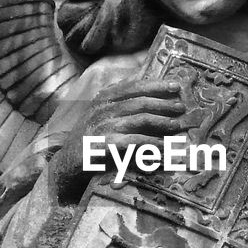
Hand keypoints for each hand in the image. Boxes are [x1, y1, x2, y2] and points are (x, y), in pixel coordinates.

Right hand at [51, 77, 185, 200]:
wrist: (66, 163)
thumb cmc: (90, 138)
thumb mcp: (101, 114)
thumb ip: (119, 100)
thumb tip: (146, 86)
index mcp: (103, 97)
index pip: (133, 85)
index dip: (156, 85)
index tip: (176, 86)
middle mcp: (102, 108)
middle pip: (140, 101)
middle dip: (164, 104)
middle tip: (181, 108)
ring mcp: (102, 125)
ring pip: (140, 119)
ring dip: (162, 122)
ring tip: (177, 126)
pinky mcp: (104, 145)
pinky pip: (134, 142)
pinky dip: (151, 144)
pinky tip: (163, 148)